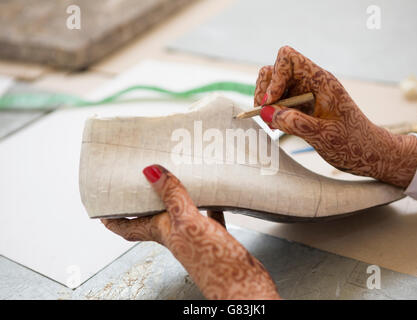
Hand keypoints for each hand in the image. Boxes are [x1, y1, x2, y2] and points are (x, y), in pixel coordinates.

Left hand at [102, 165, 279, 299]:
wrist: (243, 286)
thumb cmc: (215, 264)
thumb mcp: (188, 223)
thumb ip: (172, 196)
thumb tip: (151, 171)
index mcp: (163, 233)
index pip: (128, 227)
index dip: (113, 218)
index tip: (103, 205)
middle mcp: (176, 236)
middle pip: (152, 218)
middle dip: (144, 201)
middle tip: (139, 182)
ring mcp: (195, 238)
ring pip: (179, 214)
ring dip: (174, 199)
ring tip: (175, 180)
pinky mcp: (214, 238)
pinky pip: (208, 217)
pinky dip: (208, 205)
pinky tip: (214, 197)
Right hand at [255, 46, 416, 187]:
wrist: (367, 153)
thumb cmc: (353, 143)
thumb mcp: (324, 136)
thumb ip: (296, 123)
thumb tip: (267, 113)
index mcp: (321, 81)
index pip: (288, 58)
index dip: (275, 76)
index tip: (272, 101)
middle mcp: (310, 83)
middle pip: (275, 70)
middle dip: (265, 90)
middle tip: (264, 113)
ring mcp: (304, 95)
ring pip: (273, 86)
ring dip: (265, 102)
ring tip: (269, 122)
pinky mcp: (300, 107)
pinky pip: (278, 102)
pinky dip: (270, 112)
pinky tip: (275, 128)